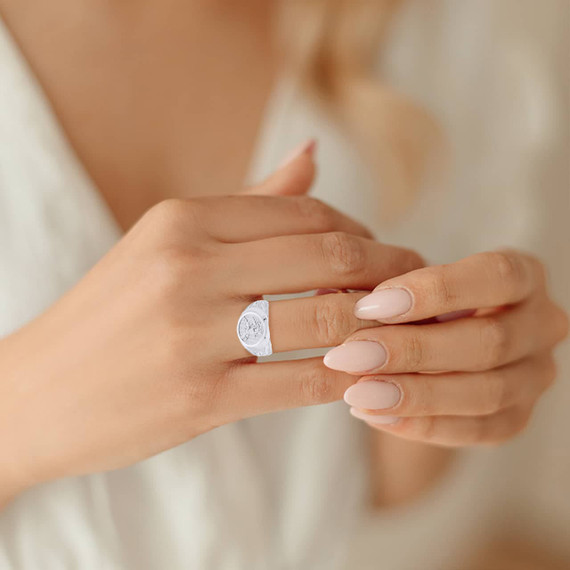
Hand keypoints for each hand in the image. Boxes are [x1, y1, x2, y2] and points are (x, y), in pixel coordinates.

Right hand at [0, 154, 421, 502]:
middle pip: (328, 255)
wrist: (37, 392)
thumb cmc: (111, 316)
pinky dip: (346, 377)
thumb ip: (247, 202)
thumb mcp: (166, 243)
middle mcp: (188, 266)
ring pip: (324, 317)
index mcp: (183, 220)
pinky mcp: (199, 398)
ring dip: (378, 324)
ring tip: (403, 330)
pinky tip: (366, 375)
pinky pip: (302, 382)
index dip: (363, 234)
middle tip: (418, 287)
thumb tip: (313, 153)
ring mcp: (193, 333)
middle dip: (390, 272)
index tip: (386, 255)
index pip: (307, 213)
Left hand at [323, 250, 568, 445]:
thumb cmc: (418, 305)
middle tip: (349, 355)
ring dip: (414, 394)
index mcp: (522, 277)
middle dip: (412, 350)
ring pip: (486, 393)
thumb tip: (328, 294)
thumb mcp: (406, 286)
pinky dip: (421, 424)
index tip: (371, 304)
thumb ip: (381, 288)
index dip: (435, 291)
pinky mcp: (517, 419)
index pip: (496, 276)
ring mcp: (534, 377)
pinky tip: (373, 414)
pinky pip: (476, 431)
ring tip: (356, 392)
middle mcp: (542, 325)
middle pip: (489, 341)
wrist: (434, 352)